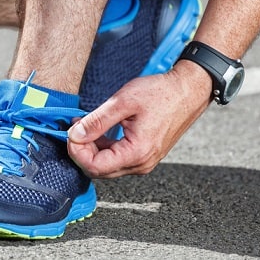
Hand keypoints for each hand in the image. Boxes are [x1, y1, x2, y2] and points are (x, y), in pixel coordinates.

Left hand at [67, 62, 211, 177]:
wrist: (188, 90)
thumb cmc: (161, 93)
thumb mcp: (123, 102)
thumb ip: (96, 121)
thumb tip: (75, 135)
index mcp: (137, 153)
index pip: (94, 166)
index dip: (77, 152)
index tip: (70, 133)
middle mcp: (142, 163)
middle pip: (99, 170)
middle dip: (81, 151)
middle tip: (74, 128)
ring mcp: (144, 161)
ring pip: (106, 165)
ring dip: (91, 148)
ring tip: (83, 125)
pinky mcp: (144, 154)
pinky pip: (117, 158)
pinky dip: (103, 146)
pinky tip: (97, 129)